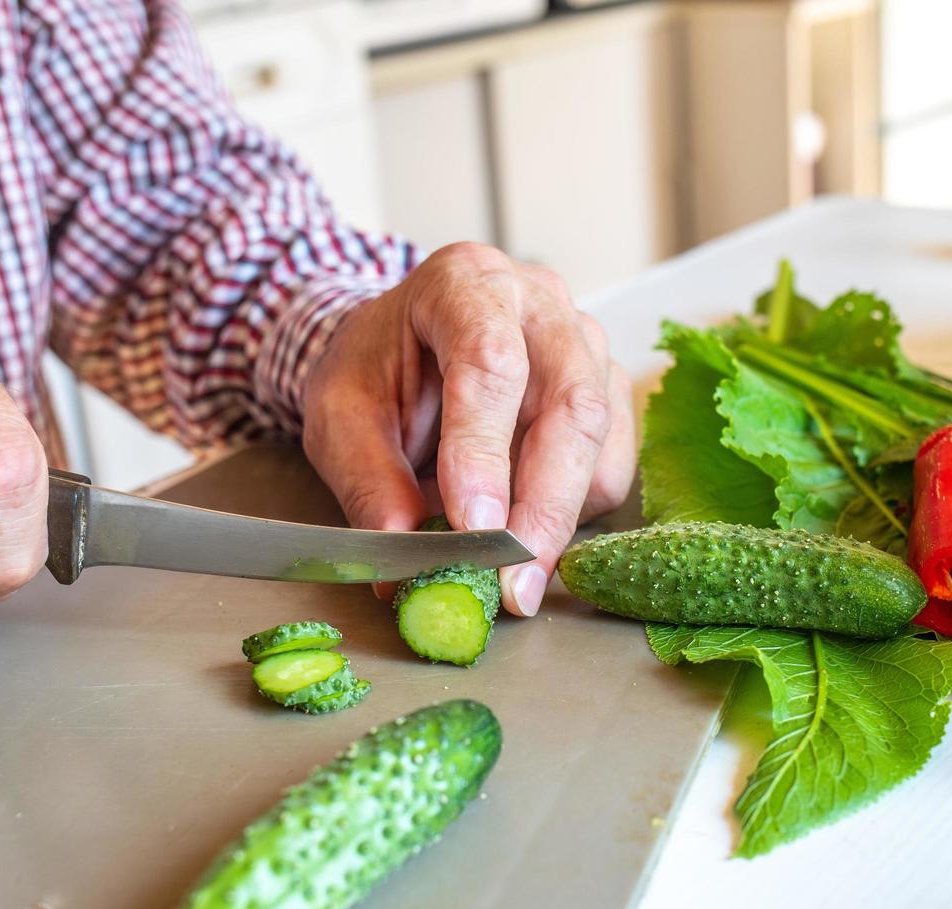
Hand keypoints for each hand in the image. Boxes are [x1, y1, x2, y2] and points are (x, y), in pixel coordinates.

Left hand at [301, 243, 634, 616]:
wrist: (401, 344)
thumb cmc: (373, 369)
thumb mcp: (340, 419)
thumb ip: (369, 485)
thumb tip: (403, 565)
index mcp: (465, 283)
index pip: (489, 361)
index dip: (484, 451)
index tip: (474, 527)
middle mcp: (540, 303)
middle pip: (569, 403)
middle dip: (544, 506)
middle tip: (513, 583)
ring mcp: (585, 343)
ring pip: (598, 440)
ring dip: (559, 518)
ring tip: (507, 571)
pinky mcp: (608, 390)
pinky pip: (610, 466)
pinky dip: (573, 514)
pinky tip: (523, 527)